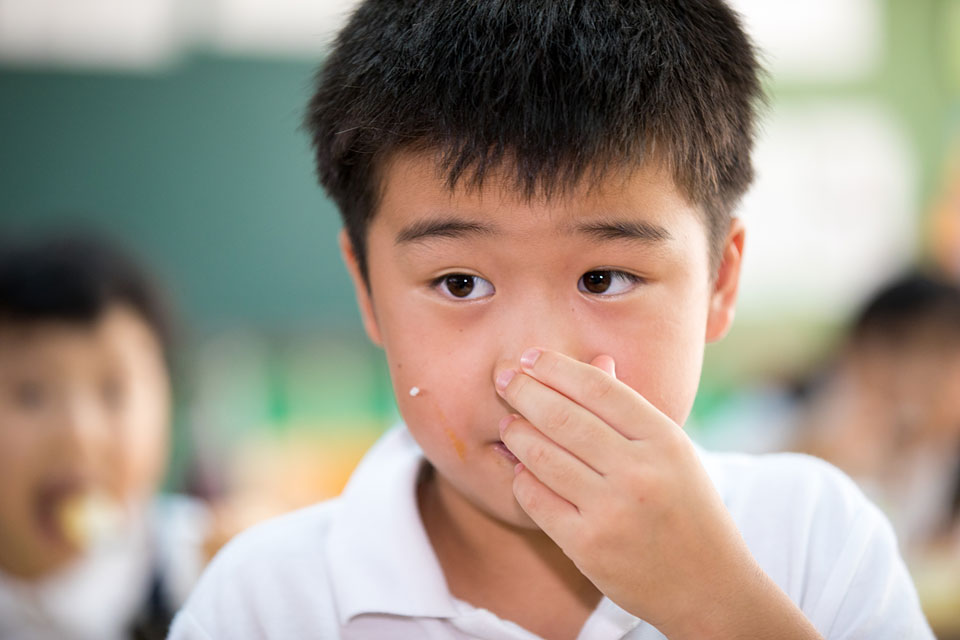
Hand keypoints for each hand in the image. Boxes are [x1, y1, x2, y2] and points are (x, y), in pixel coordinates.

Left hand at [494, 348, 820, 638]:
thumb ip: (632, 412)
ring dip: (517, 433)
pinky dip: (522, 478)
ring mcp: (611, 510)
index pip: (599, 389)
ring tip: (508, 422)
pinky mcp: (586, 546)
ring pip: (543, 457)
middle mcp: (638, 472)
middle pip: (563, 417)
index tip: (532, 358)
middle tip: (504, 379)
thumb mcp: (674, 453)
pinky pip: (536, 500)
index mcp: (665, 440)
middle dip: (525, 392)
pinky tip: (519, 467)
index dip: (558, 368)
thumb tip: (594, 364)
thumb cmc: (688, 510)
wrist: (709, 587)